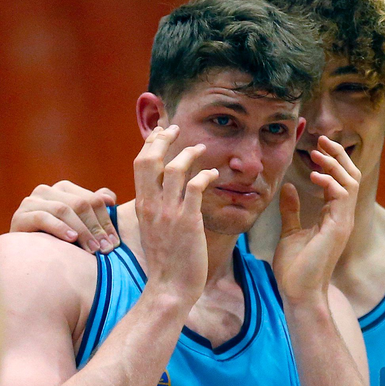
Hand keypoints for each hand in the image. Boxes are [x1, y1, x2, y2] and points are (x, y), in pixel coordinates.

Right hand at [10, 181, 119, 252]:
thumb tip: (110, 199)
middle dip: (96, 228)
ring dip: (82, 231)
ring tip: (92, 248)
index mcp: (65, 188)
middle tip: (106, 248)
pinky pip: (43, 217)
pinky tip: (71, 239)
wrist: (26, 251)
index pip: (94, 200)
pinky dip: (59, 228)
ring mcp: (32, 201)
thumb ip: (95, 206)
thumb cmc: (58, 236)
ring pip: (64, 210)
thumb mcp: (80, 221)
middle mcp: (48, 190)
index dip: (107, 221)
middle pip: (81, 204)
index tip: (115, 242)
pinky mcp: (21, 215)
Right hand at [133, 125, 218, 303]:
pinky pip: (195, 188)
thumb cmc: (166, 262)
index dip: (150, 144)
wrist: (169, 288)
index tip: (161, 132)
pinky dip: (205, 175)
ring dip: (188, 153)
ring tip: (200, 148)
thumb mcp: (153, 230)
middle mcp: (152, 206)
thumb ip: (156, 210)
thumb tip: (163, 194)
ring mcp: (169, 213)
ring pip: (173, 169)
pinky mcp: (188, 222)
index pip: (140, 165)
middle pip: (149, 160)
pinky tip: (213, 174)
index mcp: (142, 206)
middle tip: (176, 128)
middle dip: (162, 139)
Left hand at [272, 136, 360, 306]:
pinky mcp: (338, 227)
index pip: (341, 181)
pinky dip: (331, 182)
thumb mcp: (290, 231)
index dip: (331, 162)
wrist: (299, 292)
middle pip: (351, 176)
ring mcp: (343, 222)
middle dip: (339, 156)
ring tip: (317, 154)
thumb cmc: (295, 268)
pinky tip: (314, 176)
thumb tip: (289, 188)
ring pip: (351, 182)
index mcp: (333, 216)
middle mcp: (342, 216)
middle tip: (322, 140)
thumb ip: (291, 210)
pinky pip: (342, 196)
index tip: (317, 148)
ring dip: (335, 164)